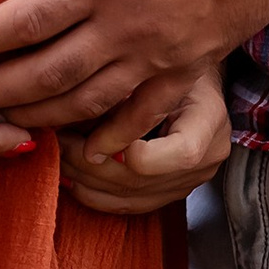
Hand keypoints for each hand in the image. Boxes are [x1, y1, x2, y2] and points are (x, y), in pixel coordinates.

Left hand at [0, 0, 268, 129]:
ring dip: (40, 119)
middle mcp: (128, 26)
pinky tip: (83, 150)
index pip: (27, 21)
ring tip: (4, 124)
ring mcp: (160, 55)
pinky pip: (140, 116)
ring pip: (87, 103)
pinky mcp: (189, 70)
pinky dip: (107, 138)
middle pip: (47, 74)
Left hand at [59, 72, 230, 219]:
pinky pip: (127, 206)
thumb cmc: (169, 63)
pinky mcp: (168, 195)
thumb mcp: (154, 65)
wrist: (190, 80)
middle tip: (58, 140)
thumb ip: (126, 89)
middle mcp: (206, 160)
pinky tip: (68, 176)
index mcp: (209, 121)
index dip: (138, 154)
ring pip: (130, 197)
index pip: (183, 152)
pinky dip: (93, 194)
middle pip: (144, 180)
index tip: (100, 141)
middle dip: (92, 163)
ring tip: (58, 154)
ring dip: (85, 179)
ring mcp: (188, 183)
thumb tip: (74, 112)